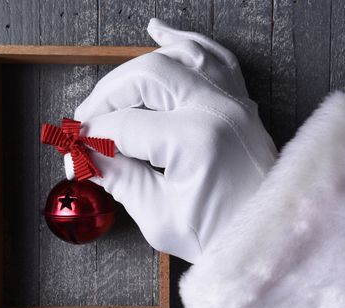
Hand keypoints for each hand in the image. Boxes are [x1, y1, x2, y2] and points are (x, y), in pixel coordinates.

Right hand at [65, 18, 276, 262]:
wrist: (268, 239)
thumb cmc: (221, 237)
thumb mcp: (159, 217)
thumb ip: (119, 180)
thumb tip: (86, 156)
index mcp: (194, 142)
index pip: (123, 126)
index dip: (91, 138)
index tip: (76, 151)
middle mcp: (216, 110)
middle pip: (146, 76)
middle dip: (107, 95)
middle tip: (88, 119)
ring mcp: (233, 101)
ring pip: (179, 54)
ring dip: (138, 65)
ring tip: (112, 87)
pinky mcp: (241, 103)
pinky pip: (214, 56)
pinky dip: (186, 40)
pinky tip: (161, 32)